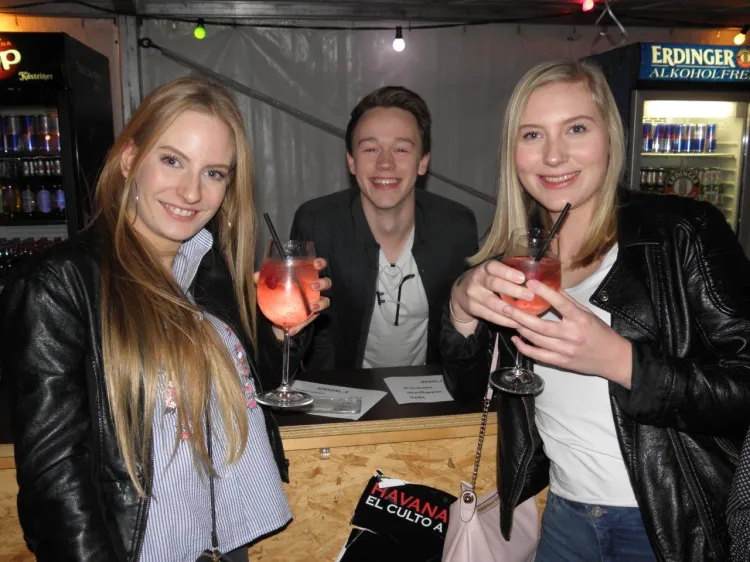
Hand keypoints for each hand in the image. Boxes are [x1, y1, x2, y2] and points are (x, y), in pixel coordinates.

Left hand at [254, 258, 331, 338]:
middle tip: (314, 285)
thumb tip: (256, 275)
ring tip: (312, 307)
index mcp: (307, 276)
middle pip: (327, 283)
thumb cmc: (279, 295)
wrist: (277, 316)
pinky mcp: (312, 317)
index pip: (318, 267)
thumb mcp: (270, 288)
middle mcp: (314, 289)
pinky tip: (292, 330)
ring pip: (326, 301)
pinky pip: (309, 321)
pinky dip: (301, 326)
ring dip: (320, 303)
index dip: (321, 263)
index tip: (317, 264)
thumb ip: (264, 281)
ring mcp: (315, 302)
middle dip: (323, 283)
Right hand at [449, 258, 533, 329]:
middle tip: (530, 295)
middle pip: (494, 284)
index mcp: (484, 268)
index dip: (507, 272)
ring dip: (511, 310)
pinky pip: (490, 316)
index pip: (493, 267)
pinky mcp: (472, 308)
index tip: (522, 278)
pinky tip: (517, 323)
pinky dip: (505, 321)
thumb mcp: (491, 272)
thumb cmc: (484, 280)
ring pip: (493, 303)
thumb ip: (507, 274)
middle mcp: (476, 279)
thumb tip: (533, 278)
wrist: (460, 293)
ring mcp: (473, 295)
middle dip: (513, 290)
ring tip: (526, 314)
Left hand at [501, 279, 632, 387]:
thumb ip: (568, 301)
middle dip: (520, 316)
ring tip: (508, 319)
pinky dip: (524, 348)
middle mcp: (572, 335)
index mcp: (580, 319)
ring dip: (520, 329)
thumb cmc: (600, 333)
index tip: (529, 283)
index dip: (544, 292)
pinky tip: (516, 339)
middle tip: (505, 307)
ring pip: (536, 340)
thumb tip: (551, 286)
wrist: (613, 359)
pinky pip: (538, 355)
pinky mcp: (561, 362)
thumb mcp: (587, 313)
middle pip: (540, 326)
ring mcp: (565, 350)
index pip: (560, 303)